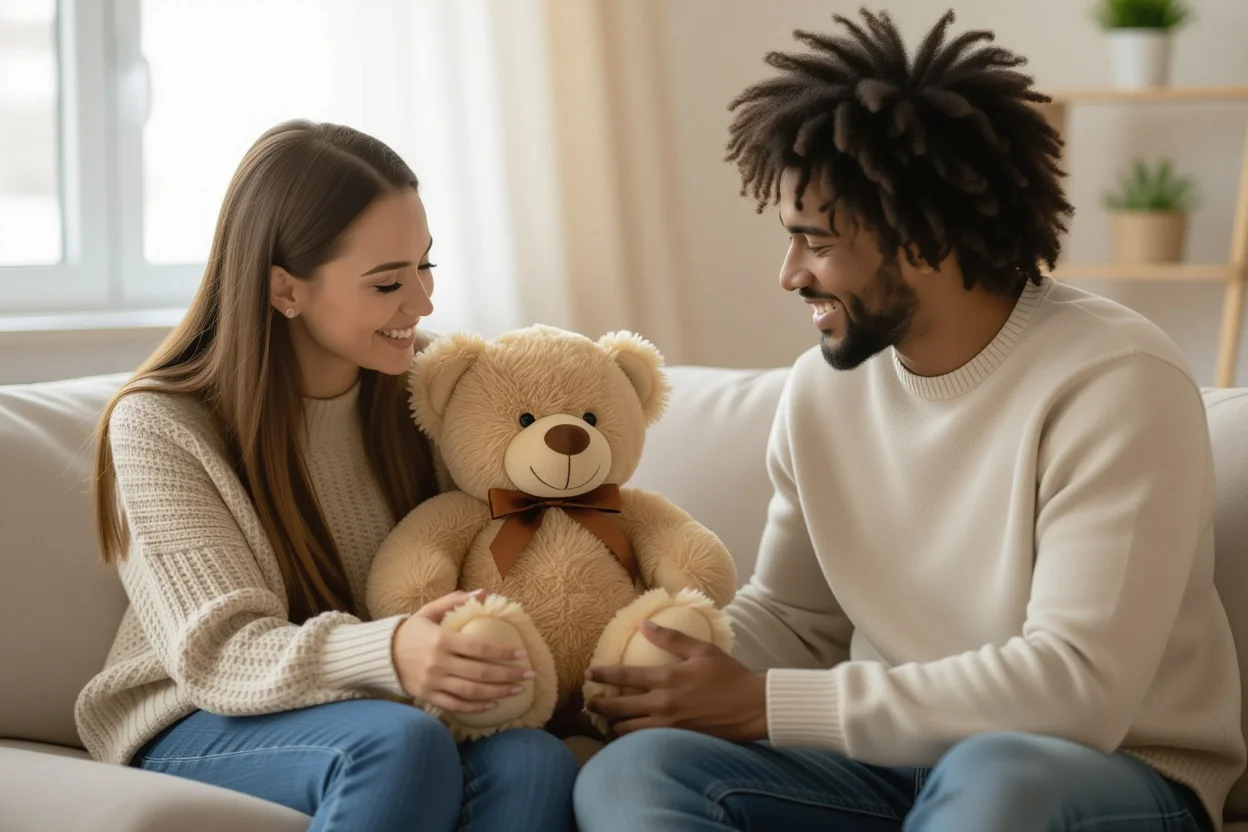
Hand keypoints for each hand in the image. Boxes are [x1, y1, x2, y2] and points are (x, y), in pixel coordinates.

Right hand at [392, 589, 532, 713]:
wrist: (380, 655)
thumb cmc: (410, 631)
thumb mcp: (429, 611)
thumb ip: (455, 601)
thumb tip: (484, 592)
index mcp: (442, 640)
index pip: (479, 647)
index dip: (502, 652)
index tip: (521, 654)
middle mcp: (439, 663)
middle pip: (480, 672)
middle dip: (508, 674)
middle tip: (529, 674)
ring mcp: (433, 682)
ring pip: (472, 691)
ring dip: (498, 692)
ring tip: (518, 691)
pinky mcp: (428, 696)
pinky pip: (456, 705)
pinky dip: (476, 707)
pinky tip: (493, 704)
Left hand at [584, 620, 767, 740]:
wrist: (752, 708)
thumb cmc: (729, 676)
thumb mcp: (702, 650)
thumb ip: (671, 638)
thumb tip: (643, 624)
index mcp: (667, 679)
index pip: (624, 677)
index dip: (602, 675)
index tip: (589, 674)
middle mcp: (663, 705)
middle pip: (618, 708)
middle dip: (598, 705)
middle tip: (589, 702)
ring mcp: (668, 727)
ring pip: (627, 730)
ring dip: (612, 725)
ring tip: (606, 721)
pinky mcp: (676, 741)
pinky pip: (644, 743)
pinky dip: (630, 740)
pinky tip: (627, 736)